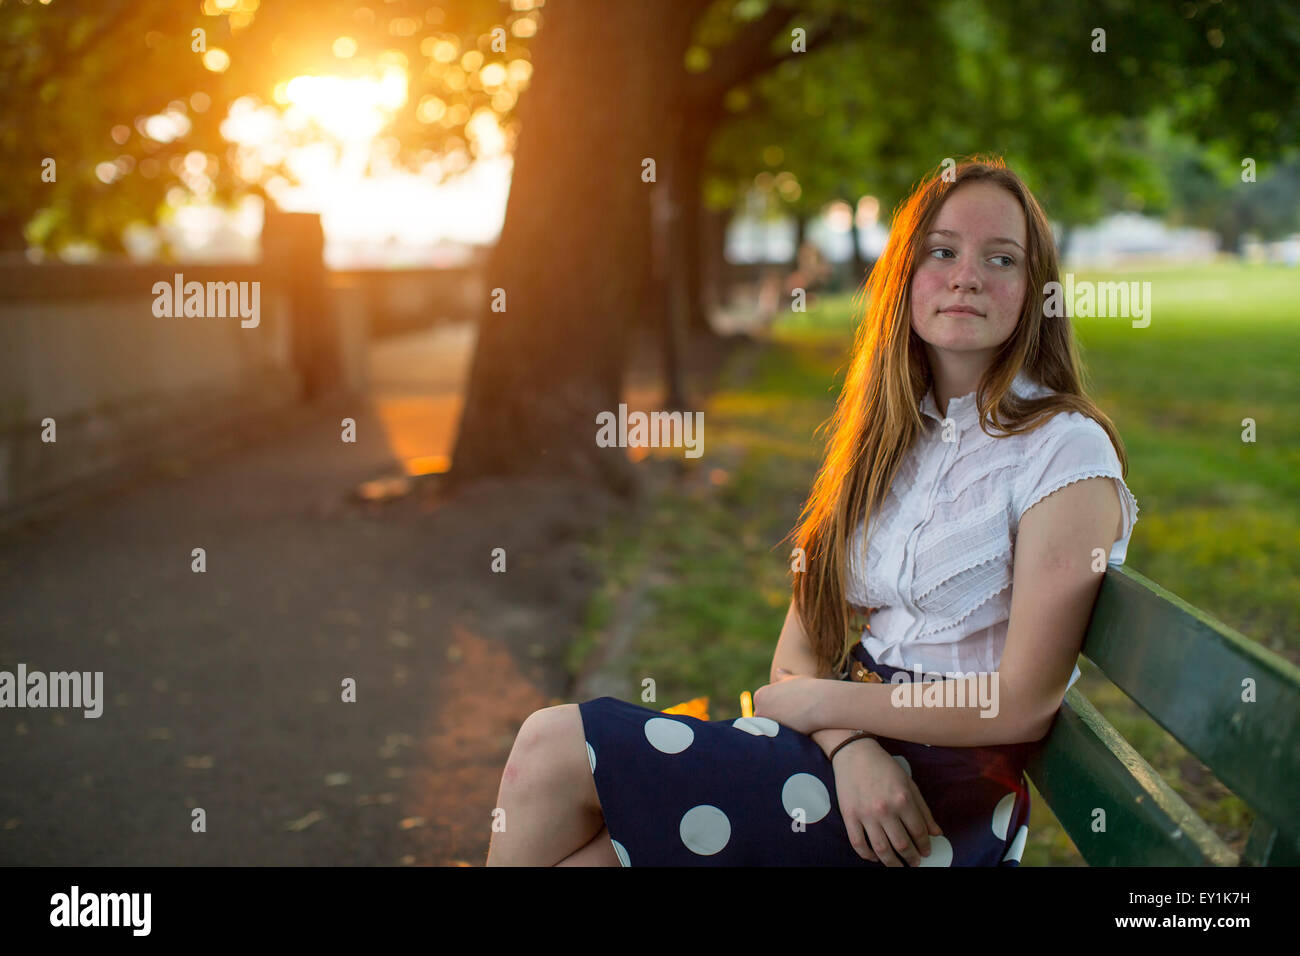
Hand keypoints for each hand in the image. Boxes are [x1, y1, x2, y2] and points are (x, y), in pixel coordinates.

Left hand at [752, 668, 820, 734]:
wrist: (821, 703)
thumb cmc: (808, 688)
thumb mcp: (793, 679)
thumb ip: (783, 677)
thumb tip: (779, 671)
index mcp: (760, 696)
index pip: (762, 703)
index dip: (776, 704)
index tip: (788, 704)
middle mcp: (759, 711)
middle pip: (764, 717)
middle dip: (774, 717)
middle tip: (793, 713)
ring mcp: (767, 725)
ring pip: (770, 728)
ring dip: (779, 727)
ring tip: (796, 720)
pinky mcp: (777, 737)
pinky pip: (778, 737)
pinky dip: (785, 735)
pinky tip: (797, 728)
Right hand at [831, 740, 942, 865]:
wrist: (854, 752)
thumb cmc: (884, 766)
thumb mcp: (909, 783)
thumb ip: (924, 809)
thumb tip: (936, 833)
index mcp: (903, 799)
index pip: (918, 832)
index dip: (925, 846)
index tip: (926, 852)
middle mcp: (885, 809)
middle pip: (902, 844)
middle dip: (911, 858)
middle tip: (915, 862)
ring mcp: (865, 814)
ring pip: (881, 849)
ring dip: (892, 863)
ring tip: (898, 866)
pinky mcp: (849, 816)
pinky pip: (858, 843)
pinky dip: (867, 855)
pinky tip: (875, 857)